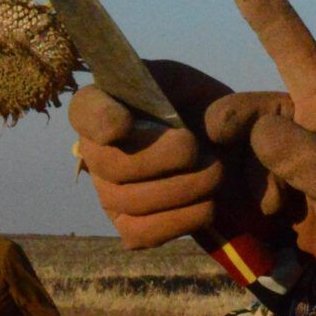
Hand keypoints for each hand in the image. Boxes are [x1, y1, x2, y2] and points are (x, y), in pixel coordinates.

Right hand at [67, 60, 300, 250]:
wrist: (231, 156)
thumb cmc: (200, 111)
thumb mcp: (188, 83)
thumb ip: (165, 82)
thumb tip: (154, 118)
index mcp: (104, 108)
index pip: (84, 111)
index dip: (100, 120)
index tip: (124, 122)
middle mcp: (96, 154)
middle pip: (112, 165)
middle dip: (165, 158)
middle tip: (197, 147)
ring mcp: (108, 195)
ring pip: (132, 201)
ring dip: (186, 187)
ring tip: (215, 172)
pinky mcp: (129, 229)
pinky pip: (144, 233)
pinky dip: (185, 219)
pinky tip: (208, 202)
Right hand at [232, 0, 315, 263]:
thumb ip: (309, 162)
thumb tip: (260, 128)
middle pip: (294, 51)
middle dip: (272, 17)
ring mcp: (286, 123)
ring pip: (242, 115)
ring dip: (241, 149)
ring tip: (276, 199)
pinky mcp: (257, 148)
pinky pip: (230, 152)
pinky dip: (240, 180)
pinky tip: (272, 205)